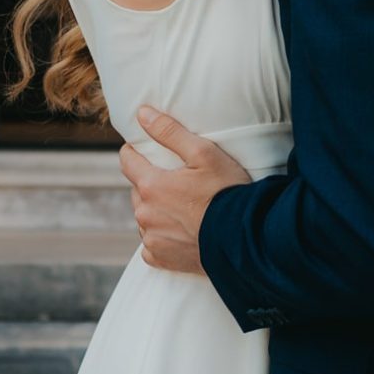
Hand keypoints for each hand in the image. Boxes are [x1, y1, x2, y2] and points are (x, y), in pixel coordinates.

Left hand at [117, 104, 248, 274]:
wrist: (246, 239)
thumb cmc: (227, 192)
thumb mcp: (204, 153)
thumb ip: (170, 132)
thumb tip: (141, 113)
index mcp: (151, 185)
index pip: (127, 160)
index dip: (136, 151)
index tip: (149, 151)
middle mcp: (145, 214)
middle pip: (138, 190)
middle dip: (151, 183)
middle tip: (178, 182)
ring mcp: (151, 239)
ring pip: (145, 217)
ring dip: (156, 210)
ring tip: (184, 208)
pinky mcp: (161, 259)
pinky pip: (151, 244)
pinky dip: (161, 237)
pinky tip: (181, 231)